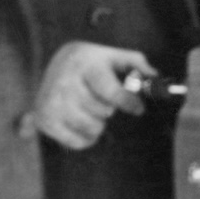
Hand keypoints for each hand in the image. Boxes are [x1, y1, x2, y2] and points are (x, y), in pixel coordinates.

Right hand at [25, 42, 153, 150]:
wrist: (54, 63)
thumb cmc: (92, 62)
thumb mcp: (113, 56)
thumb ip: (137, 64)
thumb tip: (155, 78)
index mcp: (84, 63)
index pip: (109, 90)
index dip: (127, 102)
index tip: (139, 109)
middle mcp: (64, 82)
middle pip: (103, 112)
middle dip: (109, 108)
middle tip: (100, 97)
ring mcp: (51, 102)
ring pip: (92, 128)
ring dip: (99, 123)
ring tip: (91, 108)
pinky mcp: (44, 120)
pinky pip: (77, 142)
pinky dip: (86, 137)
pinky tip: (81, 121)